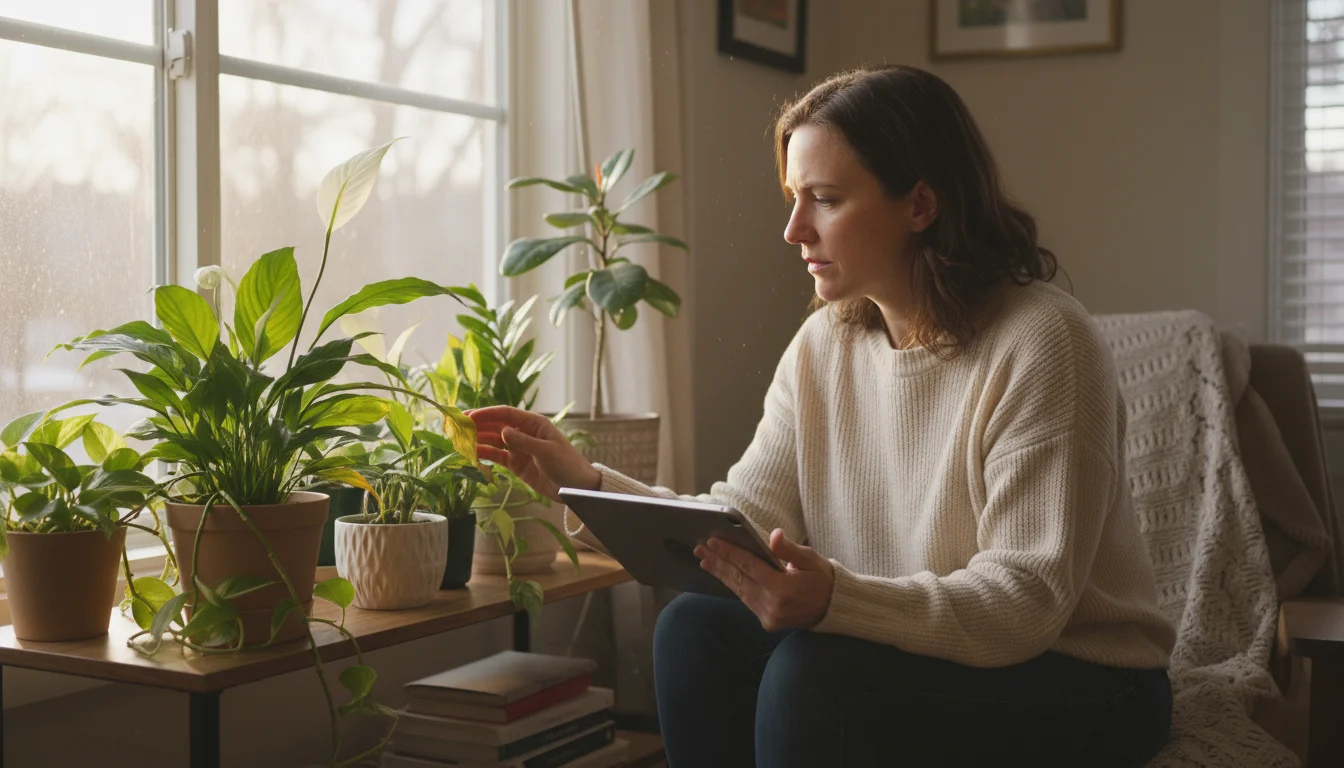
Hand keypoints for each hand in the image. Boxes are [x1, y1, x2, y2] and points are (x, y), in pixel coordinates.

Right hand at [467, 406, 601, 503]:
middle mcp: (524, 432)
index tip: (469, 416)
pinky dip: (484, 454)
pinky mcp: (516, 463)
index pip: (506, 413)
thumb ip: (524, 442)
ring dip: (478, 439)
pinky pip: (496, 456)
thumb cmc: (567, 464)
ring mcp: (519, 448)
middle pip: (496, 425)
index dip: (487, 413)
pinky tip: (471, 453)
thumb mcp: (546, 452)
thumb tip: (502, 431)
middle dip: (477, 424)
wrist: (576, 487)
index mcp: (534, 423)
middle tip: (457, 426)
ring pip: (494, 440)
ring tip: (460, 439)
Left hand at [695, 528, 835, 631]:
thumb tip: (773, 535)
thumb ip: (789, 549)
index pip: (749, 566)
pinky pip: (746, 600)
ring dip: (721, 574)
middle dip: (718, 562)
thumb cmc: (822, 579)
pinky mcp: (767, 622)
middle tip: (701, 548)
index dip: (729, 552)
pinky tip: (723, 575)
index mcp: (782, 588)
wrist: (834, 608)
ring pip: (738, 591)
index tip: (713, 541)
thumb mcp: (811, 559)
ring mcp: (768, 616)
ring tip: (705, 560)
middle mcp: (772, 605)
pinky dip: (733, 586)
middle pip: (738, 579)